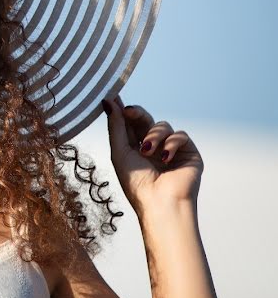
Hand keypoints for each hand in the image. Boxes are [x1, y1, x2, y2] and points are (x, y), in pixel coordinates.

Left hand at [103, 95, 203, 213]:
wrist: (161, 202)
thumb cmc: (136, 183)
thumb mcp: (119, 151)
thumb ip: (116, 126)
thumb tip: (108, 101)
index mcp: (134, 148)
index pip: (129, 123)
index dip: (123, 110)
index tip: (113, 95)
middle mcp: (153, 146)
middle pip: (145, 119)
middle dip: (137, 113)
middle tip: (130, 111)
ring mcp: (171, 149)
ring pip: (162, 125)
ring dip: (154, 135)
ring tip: (148, 152)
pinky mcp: (189, 152)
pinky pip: (180, 135)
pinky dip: (171, 143)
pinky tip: (165, 157)